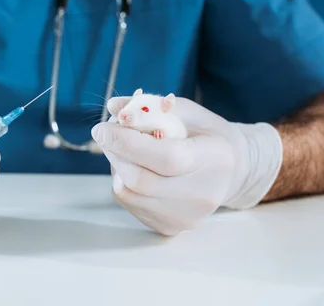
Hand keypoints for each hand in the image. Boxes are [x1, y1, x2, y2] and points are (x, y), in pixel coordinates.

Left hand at [91, 96, 282, 235]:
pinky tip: (135, 167)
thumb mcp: (185, 111)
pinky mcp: (170, 227)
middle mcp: (202, 195)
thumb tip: (113, 106)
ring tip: (124, 149)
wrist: (231, 171)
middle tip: (105, 134)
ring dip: (116, 166)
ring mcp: (186, 216)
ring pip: (129, 194)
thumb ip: (149, 107)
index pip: (165, 158)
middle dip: (114, 153)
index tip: (101, 128)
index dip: (127, 143)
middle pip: (141, 181)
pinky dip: (123, 181)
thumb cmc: (205, 135)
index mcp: (214, 160)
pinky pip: (130, 203)